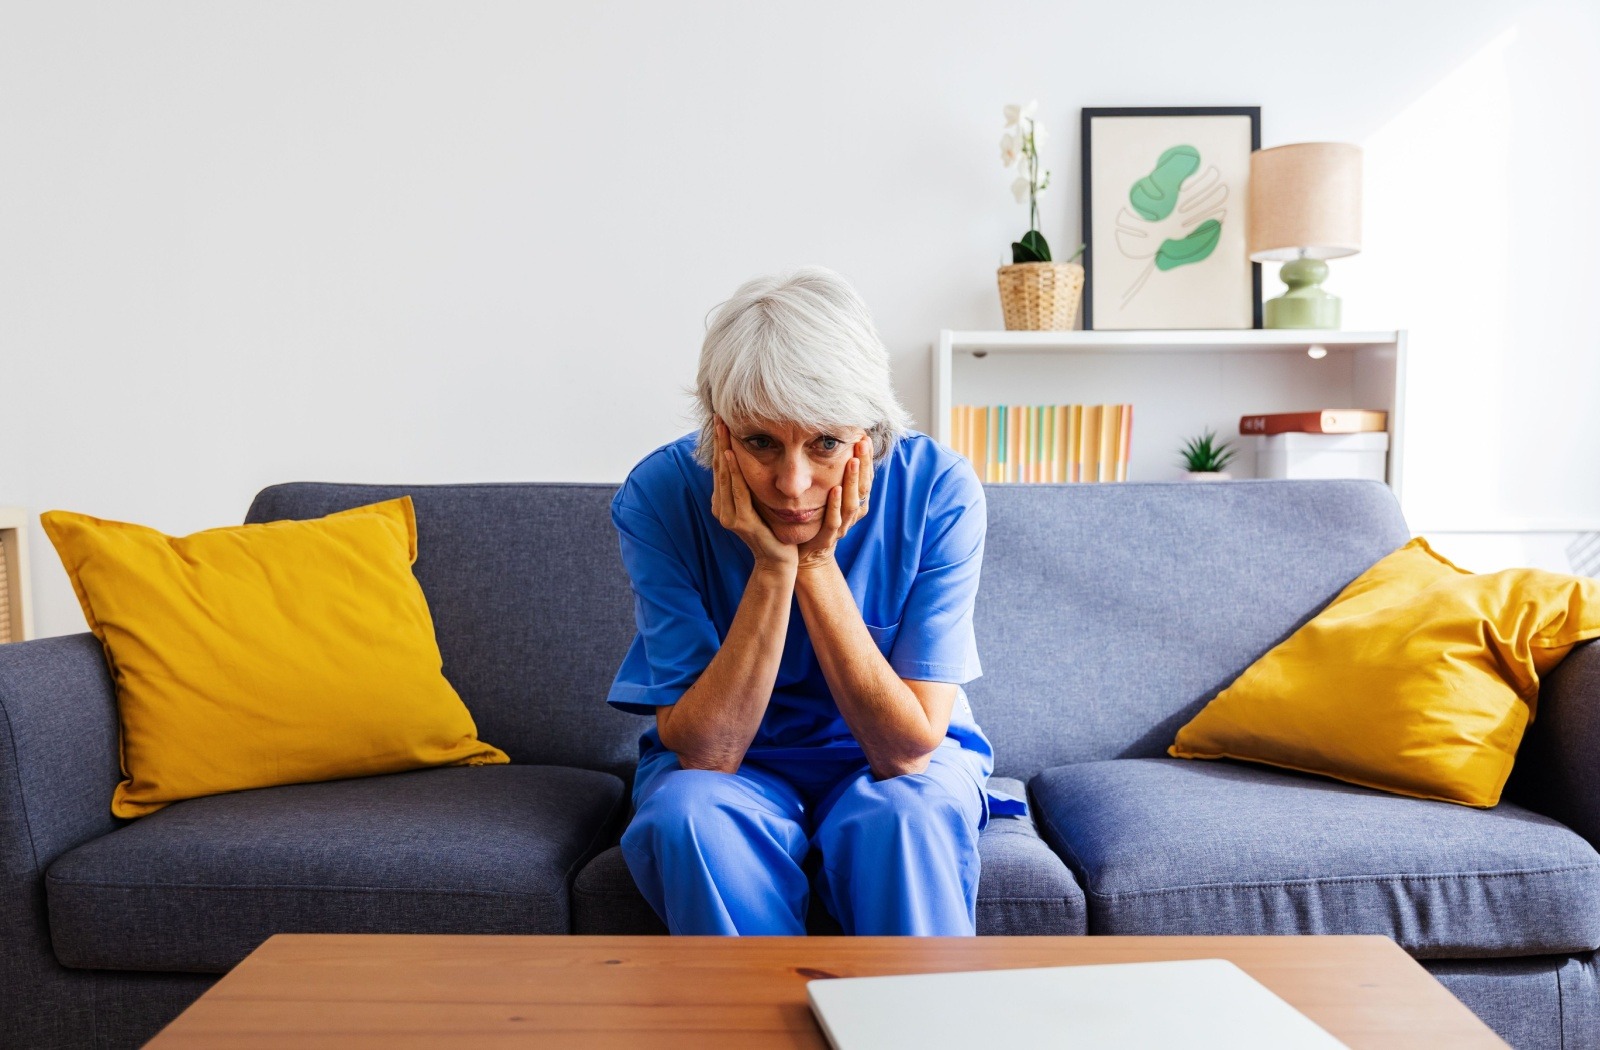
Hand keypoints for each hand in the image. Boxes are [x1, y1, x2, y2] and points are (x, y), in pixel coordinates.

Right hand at [711, 417, 797, 572]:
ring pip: (725, 476)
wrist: (778, 561)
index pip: (720, 467)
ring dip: (723, 450)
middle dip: (718, 441)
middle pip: (719, 467)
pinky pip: (737, 492)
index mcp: (723, 502)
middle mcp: (721, 508)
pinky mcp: (741, 522)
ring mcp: (729, 516)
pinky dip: (732, 473)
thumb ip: (750, 486)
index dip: (719, 443)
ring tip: (722, 429)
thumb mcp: (759, 503)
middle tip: (718, 417)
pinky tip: (730, 456)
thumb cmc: (772, 531)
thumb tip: (750, 459)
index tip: (720, 421)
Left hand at [797, 434, 873, 570]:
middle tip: (863, 442)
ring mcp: (840, 528)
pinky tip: (835, 489)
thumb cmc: (812, 523)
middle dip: (864, 464)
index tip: (865, 438)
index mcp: (853, 505)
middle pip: (864, 488)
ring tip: (853, 461)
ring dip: (853, 481)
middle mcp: (850, 515)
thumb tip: (824, 445)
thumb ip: (828, 476)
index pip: (865, 479)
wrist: (802, 558)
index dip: (867, 460)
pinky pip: (834, 521)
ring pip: (852, 503)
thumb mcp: (823, 497)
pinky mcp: (826, 539)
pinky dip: (836, 505)